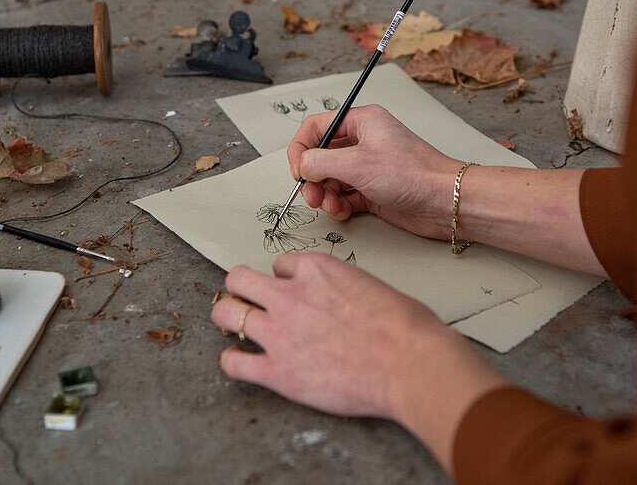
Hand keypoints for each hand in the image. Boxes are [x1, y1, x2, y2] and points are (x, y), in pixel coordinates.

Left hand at [211, 253, 505, 469]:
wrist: (410, 363)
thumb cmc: (406, 327)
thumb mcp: (372, 286)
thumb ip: (344, 289)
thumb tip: (342, 302)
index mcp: (316, 269)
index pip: (281, 264)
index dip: (284, 279)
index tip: (290, 291)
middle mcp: (289, 294)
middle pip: (239, 279)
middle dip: (240, 288)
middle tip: (245, 300)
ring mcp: (278, 333)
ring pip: (225, 313)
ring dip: (227, 318)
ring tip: (231, 325)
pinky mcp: (277, 371)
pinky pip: (233, 362)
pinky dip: (232, 361)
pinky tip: (239, 361)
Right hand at [286, 104, 461, 238]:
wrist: (445, 201)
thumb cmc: (413, 174)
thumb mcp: (356, 164)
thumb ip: (320, 162)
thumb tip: (302, 166)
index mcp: (362, 122)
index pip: (317, 127)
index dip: (301, 148)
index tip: (298, 171)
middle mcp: (364, 141)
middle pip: (321, 156)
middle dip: (313, 177)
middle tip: (312, 195)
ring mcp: (369, 166)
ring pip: (332, 178)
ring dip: (325, 195)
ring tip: (331, 207)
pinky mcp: (374, 189)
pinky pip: (345, 195)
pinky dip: (339, 205)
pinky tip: (343, 212)